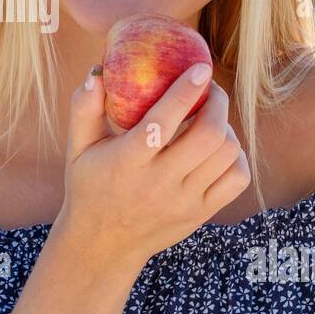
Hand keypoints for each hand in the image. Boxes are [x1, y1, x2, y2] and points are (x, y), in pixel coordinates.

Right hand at [54, 63, 250, 271]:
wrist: (104, 244)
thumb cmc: (90, 185)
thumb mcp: (77, 149)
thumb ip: (84, 108)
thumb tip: (98, 71)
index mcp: (127, 162)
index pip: (161, 122)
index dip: (185, 92)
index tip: (201, 68)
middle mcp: (158, 183)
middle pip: (207, 136)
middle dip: (217, 103)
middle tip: (209, 89)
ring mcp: (184, 201)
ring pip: (226, 154)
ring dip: (225, 127)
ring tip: (211, 117)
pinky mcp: (201, 214)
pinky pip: (237, 179)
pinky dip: (235, 156)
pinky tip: (219, 147)